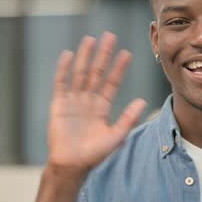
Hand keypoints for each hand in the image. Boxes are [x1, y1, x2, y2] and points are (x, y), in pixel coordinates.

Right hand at [46, 32, 145, 179]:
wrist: (72, 165)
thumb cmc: (94, 154)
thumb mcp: (116, 136)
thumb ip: (128, 118)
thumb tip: (143, 101)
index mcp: (102, 107)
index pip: (112, 82)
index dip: (119, 68)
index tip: (127, 53)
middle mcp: (88, 101)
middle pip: (96, 72)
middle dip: (103, 55)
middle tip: (110, 36)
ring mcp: (73, 101)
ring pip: (80, 73)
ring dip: (85, 56)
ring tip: (90, 39)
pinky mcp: (58, 104)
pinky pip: (61, 83)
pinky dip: (64, 68)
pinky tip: (69, 55)